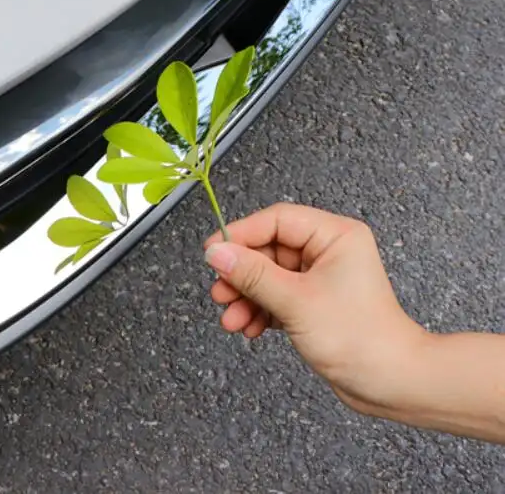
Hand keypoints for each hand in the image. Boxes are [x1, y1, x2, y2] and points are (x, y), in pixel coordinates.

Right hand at [202, 203, 425, 413]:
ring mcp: (322, 277)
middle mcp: (329, 251)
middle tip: (219, 291)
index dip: (241, 234)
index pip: (277, 220)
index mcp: (335, 235)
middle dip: (241, 274)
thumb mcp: (296, 301)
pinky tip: (249, 328)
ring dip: (247, 297)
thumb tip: (216, 252)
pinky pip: (277, 296)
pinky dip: (260, 310)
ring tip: (231, 318)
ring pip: (269, 275)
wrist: (393, 385)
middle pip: (269, 249)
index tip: (213, 251)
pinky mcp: (316, 302)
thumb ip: (252, 274)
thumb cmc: (361, 339)